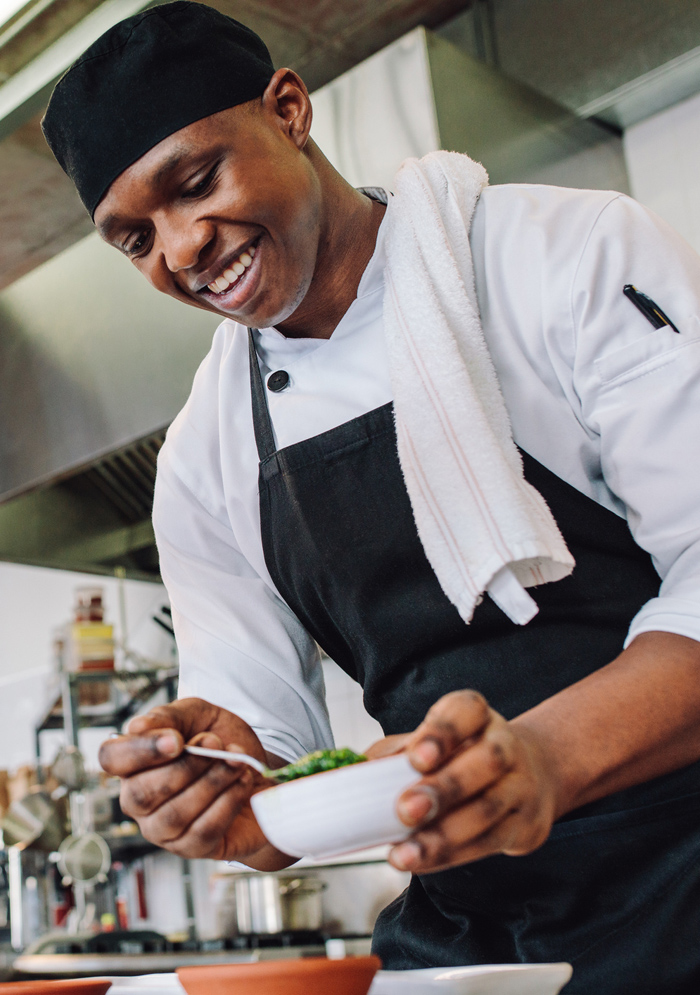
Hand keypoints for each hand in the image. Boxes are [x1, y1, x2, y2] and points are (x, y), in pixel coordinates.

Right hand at [98, 697, 292, 868]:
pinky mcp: (192, 849)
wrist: (262, 770)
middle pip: (140, 794)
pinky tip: (243, 781)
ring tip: (237, 759)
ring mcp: (162, 830)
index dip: (140, 751)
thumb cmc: (222, 742)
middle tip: (216, 743)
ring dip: (213, 781)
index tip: (176, 740)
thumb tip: (136, 727)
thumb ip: (169, 717)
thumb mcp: (199, 715)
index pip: (110, 759)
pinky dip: (228, 801)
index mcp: (134, 763)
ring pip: (174, 815)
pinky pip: (203, 831)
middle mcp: (139, 800)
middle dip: (186, 766)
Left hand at [386, 690, 558, 873]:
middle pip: (484, 762)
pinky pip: (490, 843)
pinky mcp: (525, 823)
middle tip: (405, 810)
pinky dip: (452, 855)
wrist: (524, 776)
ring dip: (444, 835)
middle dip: (444, 788)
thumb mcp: (429, 743)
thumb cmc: (459, 757)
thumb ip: (393, 756)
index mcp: (476, 715)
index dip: (443, 734)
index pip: (466, 712)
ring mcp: (520, 784)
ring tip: (406, 853)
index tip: (416, 758)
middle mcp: (504, 744)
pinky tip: (422, 860)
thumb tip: (349, 776)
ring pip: (488, 809)